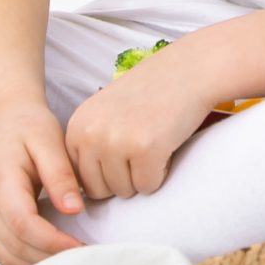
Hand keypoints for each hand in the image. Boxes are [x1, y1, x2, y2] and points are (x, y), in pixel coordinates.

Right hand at [0, 102, 89, 264]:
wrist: (8, 125)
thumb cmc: (31, 129)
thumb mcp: (49, 141)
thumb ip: (60, 175)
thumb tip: (74, 210)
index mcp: (1, 181)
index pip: (22, 222)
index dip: (51, 240)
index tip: (81, 247)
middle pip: (14, 245)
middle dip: (50, 258)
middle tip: (85, 259)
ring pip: (8, 256)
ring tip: (73, 262)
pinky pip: (6, 254)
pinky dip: (29, 264)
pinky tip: (54, 259)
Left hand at [62, 56, 218, 201]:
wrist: (187, 71)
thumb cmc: (149, 94)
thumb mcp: (104, 114)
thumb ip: (90, 144)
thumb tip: (82, 194)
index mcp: (77, 127)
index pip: (81, 179)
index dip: (106, 172)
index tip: (124, 148)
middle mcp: (91, 135)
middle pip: (100, 191)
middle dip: (123, 179)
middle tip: (140, 149)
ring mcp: (117, 142)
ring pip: (125, 192)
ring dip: (143, 176)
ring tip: (152, 144)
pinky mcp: (145, 150)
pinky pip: (149, 186)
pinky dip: (161, 173)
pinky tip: (164, 146)